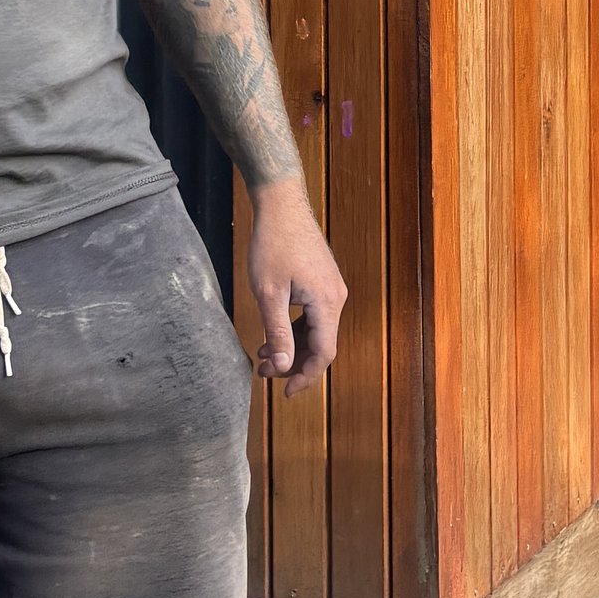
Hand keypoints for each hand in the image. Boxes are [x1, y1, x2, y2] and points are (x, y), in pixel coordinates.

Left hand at [245, 183, 346, 394]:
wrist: (281, 204)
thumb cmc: (273, 244)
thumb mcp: (268, 293)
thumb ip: (277, 332)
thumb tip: (284, 367)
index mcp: (327, 302)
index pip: (323, 354)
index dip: (305, 377)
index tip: (283, 393)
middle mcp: (336, 297)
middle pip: (320, 345)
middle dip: (293, 363)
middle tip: (263, 372)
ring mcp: (331, 288)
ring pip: (316, 331)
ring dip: (292, 346)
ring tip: (263, 356)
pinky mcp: (322, 281)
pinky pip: (313, 316)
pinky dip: (294, 329)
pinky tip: (272, 333)